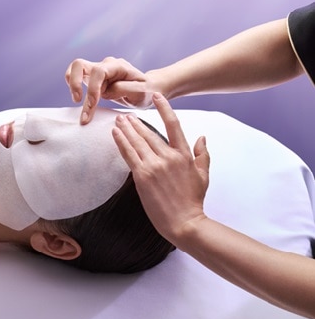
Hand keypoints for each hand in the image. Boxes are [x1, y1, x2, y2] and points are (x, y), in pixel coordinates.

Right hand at [65, 57, 152, 123]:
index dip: (93, 88)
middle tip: (77, 101)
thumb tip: (106, 92)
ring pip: (74, 70)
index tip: (93, 105)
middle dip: (75, 83)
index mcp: (118, 66)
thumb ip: (124, 89)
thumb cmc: (145, 91)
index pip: (98, 72)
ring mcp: (97, 71)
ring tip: (77, 102)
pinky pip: (76, 78)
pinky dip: (73, 88)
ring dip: (72, 86)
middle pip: (79, 64)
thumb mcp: (141, 92)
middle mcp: (105, 65)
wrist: (145, 89)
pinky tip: (81, 101)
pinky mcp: (92, 79)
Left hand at [111, 93, 209, 245]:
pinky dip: (121, 142)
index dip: (164, 108)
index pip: (173, 124)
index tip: (157, 96)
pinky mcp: (142, 176)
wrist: (184, 222)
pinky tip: (114, 133)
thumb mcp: (204, 174)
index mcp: (184, 154)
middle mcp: (169, 157)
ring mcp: (155, 165)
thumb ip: (202, 154)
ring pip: (137, 141)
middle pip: (149, 132)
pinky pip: (129, 155)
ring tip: (118, 119)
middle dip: (135, 122)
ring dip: (126, 129)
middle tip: (125, 114)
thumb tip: (202, 137)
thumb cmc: (193, 200)